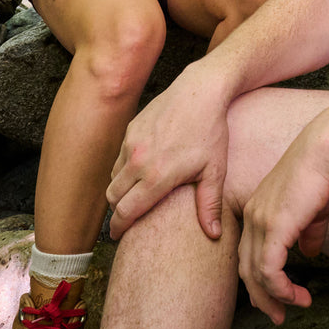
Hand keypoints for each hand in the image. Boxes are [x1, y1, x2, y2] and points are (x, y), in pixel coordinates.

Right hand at [106, 63, 230, 239]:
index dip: (119, 228)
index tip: (119, 237)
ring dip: (120, 190)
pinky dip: (124, 168)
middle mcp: (138, 160)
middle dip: (117, 212)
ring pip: (113, 177)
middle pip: (113, 198)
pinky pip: (119, 156)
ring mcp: (131, 142)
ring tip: (134, 196)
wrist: (201, 90)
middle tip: (125, 220)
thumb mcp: (215, 170)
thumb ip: (210, 205)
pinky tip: (140, 170)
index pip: (126, 212)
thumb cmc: (211, 131)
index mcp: (157, 176)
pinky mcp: (131, 128)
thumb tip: (215, 236)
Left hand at [237, 125, 328, 323]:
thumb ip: (308, 232)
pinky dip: (281, 289)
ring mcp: (259, 220)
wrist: (327, 148)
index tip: (277, 297)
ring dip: (274, 298)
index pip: (248, 253)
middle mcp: (252, 215)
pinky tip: (297, 296)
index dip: (259, 279)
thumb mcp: (314, 209)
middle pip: (245, 268)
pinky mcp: (273, 226)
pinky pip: (268, 270)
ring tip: (294, 308)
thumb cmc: (324, 172)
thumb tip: (309, 253)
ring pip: (254, 274)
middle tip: (278, 316)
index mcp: (257, 208)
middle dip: (261, 297)